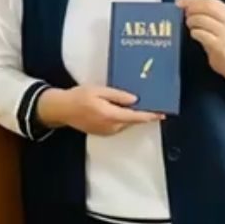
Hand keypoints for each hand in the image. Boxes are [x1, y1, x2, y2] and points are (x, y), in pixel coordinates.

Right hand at [37, 86, 163, 135]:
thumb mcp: (98, 91)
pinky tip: (121, 109)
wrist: (62, 110)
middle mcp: (111, 127)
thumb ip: (117, 95)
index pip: (135, 117)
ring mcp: (107, 131)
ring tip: (137, 104)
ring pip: (125, 123)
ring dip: (132, 115)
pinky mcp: (103, 133)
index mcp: (110, 115)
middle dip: (142, 113)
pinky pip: (118, 125)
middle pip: (132, 121)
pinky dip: (123, 118)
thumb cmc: (79, 97)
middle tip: (151, 102)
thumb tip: (135, 100)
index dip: (150, 115)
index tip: (162, 113)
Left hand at [175, 0, 224, 77]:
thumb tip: (179, 1)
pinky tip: (194, 34)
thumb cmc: (220, 39)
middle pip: (207, 7)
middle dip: (192, 9)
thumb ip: (201, 11)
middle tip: (185, 15)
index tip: (179, 3)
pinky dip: (195, 33)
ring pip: (203, 20)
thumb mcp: (215, 22)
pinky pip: (203, 35)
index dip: (192, 0)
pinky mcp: (220, 46)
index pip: (209, 0)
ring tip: (190, 26)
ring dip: (192, 21)